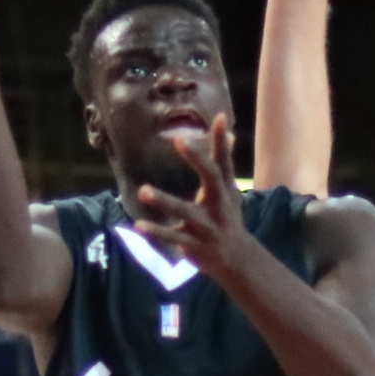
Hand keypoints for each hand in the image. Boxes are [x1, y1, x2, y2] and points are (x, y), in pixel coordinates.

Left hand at [135, 115, 258, 279]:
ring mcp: (207, 226)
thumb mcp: (229, 190)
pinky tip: (138, 225)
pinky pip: (172, 237)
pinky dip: (156, 232)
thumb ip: (223, 162)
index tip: (217, 117)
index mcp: (225, 190)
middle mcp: (219, 205)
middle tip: (181, 140)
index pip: (223, 161)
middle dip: (198, 159)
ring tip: (143, 189)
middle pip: (212, 179)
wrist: (236, 258)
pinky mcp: (193, 244)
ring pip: (186, 211)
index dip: (220, 140)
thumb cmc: (228, 217)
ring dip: (165, 201)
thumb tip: (225, 131)